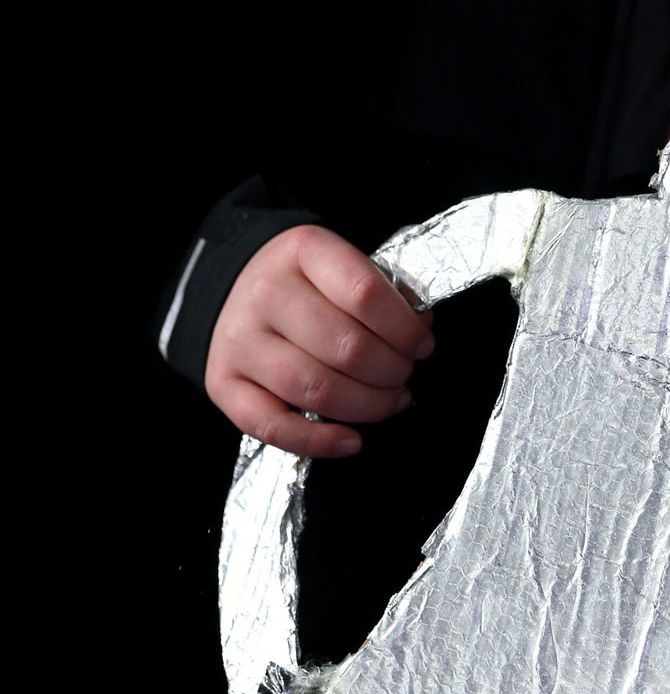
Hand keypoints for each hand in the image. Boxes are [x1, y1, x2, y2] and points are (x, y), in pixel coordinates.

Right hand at [205, 225, 434, 457]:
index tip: (422, 345)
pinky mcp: (222, 383)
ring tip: (390, 401)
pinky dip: (318, 442)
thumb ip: (385, 292)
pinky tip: (351, 441)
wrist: (239, 287)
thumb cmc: (309, 282)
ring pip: (315, 388)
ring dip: (367, 405)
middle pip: (346, 346)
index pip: (365, 293)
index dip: (405, 328)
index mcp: (304, 251)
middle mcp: (265, 293)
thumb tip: (420, 329)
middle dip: (392, 371)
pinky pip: (271, 425)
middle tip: (404, 374)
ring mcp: (239, 340)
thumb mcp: (345, 265)